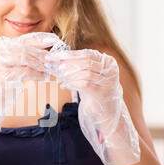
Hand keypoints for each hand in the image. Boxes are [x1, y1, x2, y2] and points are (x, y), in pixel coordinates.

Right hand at [0, 32, 59, 154]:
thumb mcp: (12, 69)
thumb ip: (25, 60)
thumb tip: (48, 56)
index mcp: (2, 46)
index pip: (25, 38)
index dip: (42, 39)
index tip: (56, 40)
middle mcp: (0, 51)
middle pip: (27, 47)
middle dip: (44, 52)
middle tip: (58, 57)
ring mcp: (0, 62)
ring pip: (26, 57)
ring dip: (42, 63)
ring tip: (53, 68)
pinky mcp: (3, 75)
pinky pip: (25, 71)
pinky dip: (37, 74)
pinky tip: (44, 77)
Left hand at [46, 49, 139, 164]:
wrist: (107, 111)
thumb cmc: (95, 90)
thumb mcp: (89, 74)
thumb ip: (78, 65)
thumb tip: (56, 57)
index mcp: (108, 62)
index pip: (87, 53)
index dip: (69, 54)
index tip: (54, 55)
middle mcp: (111, 70)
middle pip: (86, 61)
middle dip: (67, 61)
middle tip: (52, 63)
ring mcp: (108, 82)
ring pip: (85, 72)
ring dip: (68, 73)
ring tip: (57, 74)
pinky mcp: (102, 93)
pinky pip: (84, 84)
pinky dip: (71, 83)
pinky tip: (63, 85)